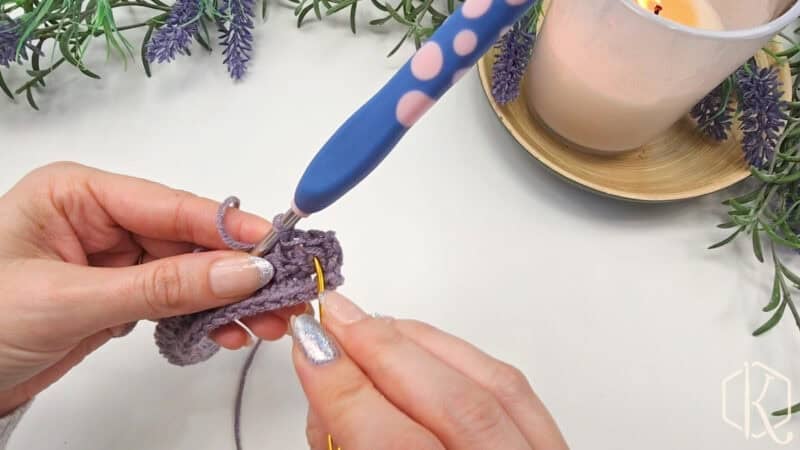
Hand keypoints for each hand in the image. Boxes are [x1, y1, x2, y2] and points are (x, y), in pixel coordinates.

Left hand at [0, 162, 304, 413]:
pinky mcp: (119, 294)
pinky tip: (226, 332)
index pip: (169, 205)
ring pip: (189, 272)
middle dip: (237, 272)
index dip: (227, 228)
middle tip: (285, 295)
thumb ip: (162, 287)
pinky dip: (203, 317)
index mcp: (79, 194)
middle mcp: (101, 219)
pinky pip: (175, 299)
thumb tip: (243, 271)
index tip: (275, 248)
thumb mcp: (71, 300)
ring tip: (268, 324)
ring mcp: (113, 258)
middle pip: (189, 240)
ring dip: (228, 299)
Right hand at [290, 292, 568, 449]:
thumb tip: (326, 392)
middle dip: (382, 350)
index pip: (396, 449)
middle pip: (453, 408)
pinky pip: (515, 389)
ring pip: (492, 388)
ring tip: (369, 323)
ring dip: (422, 344)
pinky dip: (462, 355)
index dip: (345, 390)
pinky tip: (423, 341)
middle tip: (332, 318)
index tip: (310, 348)